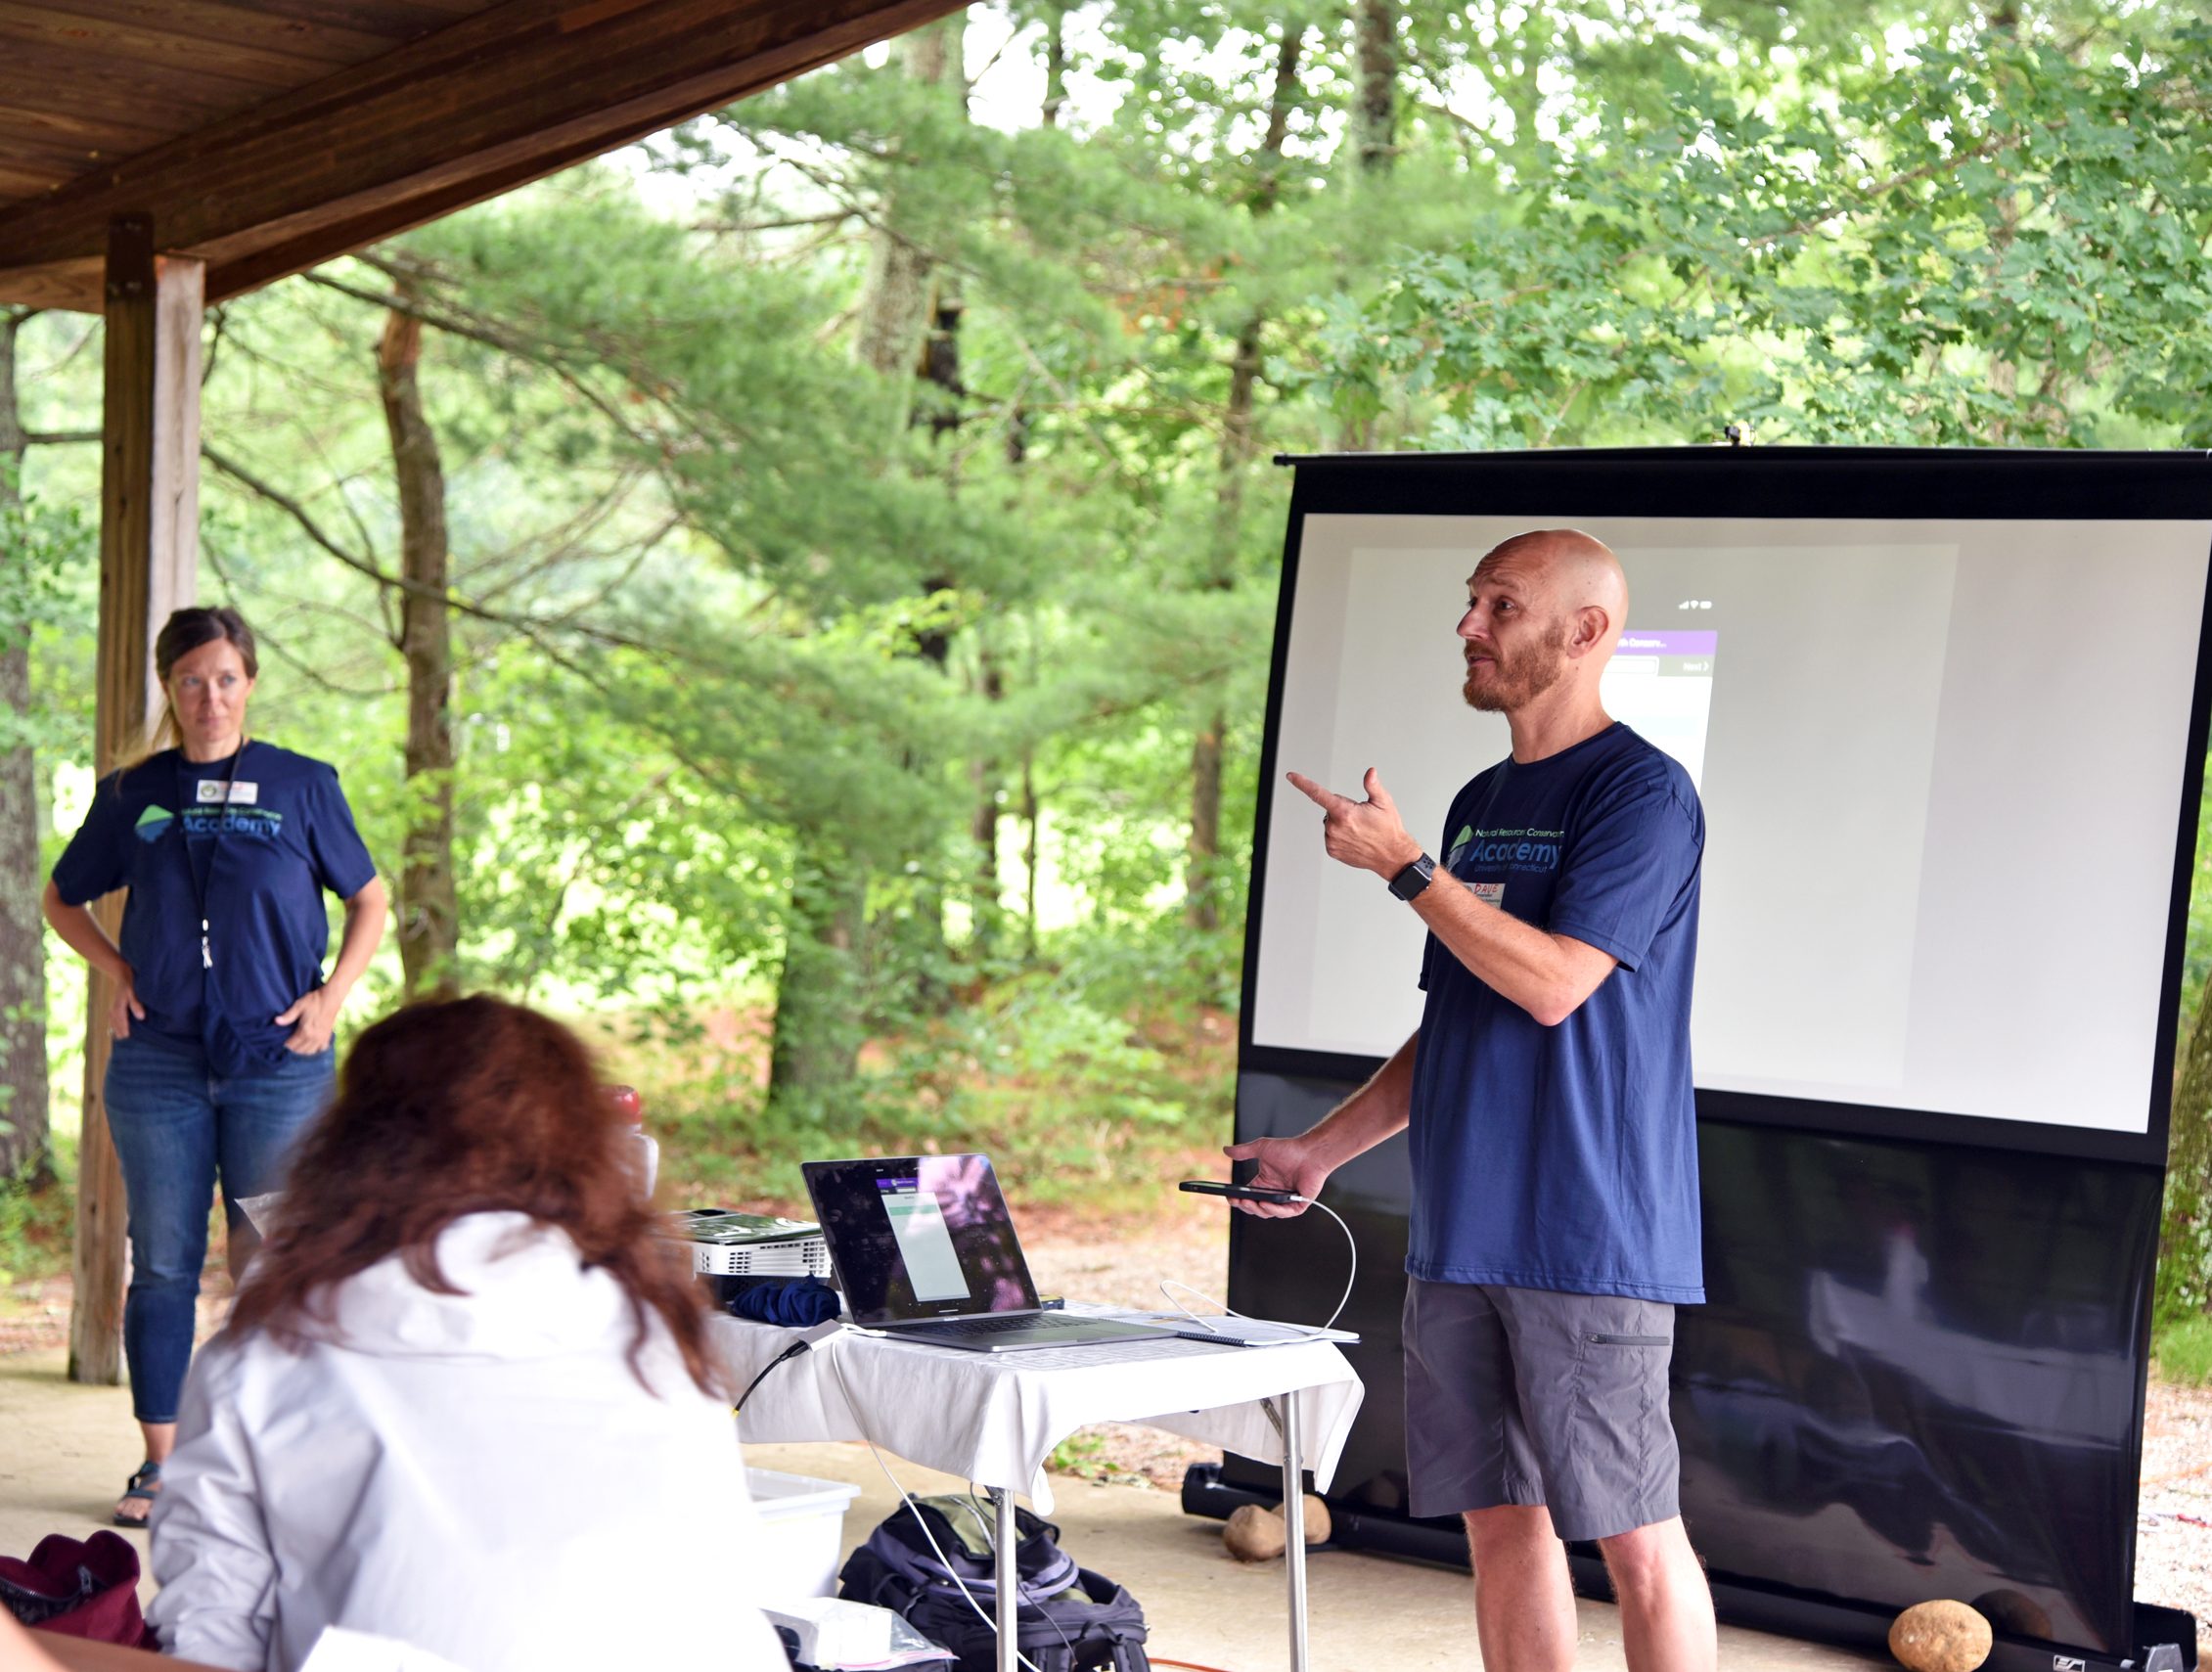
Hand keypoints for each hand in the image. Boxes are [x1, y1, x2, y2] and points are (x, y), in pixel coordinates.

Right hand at [106, 969, 144, 1040]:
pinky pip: (113, 1020)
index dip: (126, 1031)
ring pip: (113, 1023)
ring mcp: (112, 1009)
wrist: (121, 973)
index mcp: (118, 1008)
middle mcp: (113, 1010)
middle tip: (128, 1044)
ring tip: (123, 1039)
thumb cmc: (129, 983)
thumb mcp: (134, 992)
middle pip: (116, 1025)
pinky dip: (115, 1026)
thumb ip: (136, 1004)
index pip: (122, 1023)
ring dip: (118, 1030)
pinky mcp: (114, 1007)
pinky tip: (117, 1030)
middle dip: (121, 1033)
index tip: (129, 1039)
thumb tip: (141, 1017)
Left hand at [274, 985, 341, 1053]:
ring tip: (296, 1046)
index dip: (285, 1045)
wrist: (331, 997)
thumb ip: (288, 1015)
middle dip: (292, 1049)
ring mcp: (322, 1038)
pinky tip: (310, 1046)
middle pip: (300, 1050)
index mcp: (306, 1031)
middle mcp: (314, 1037)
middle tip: (286, 1044)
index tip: (279, 1043)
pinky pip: (320, 1049)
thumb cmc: (314, 1001)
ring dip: (302, 1051)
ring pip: (310, 1051)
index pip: (292, 1044)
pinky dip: (315, 1050)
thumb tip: (276, 1021)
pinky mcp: (328, 1036)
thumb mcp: (299, 1006)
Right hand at [1221, 1135, 1335, 1218]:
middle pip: (1255, 1207)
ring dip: (1257, 1209)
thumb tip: (1225, 1150)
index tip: (1229, 1197)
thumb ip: (1243, 1151)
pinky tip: (1266, 1204)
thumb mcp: (1261, 1148)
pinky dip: (1274, 1210)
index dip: (1238, 1198)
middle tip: (1238, 1200)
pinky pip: (1284, 1213)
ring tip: (1249, 1202)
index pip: (1248, 1196)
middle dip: (1245, 1206)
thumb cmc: (1290, 1149)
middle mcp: (1273, 1194)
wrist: (1310, 1152)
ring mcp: (1285, 1200)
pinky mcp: (1297, 1205)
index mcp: (1264, 1183)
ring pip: (1268, 1212)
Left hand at [1287, 767, 1422, 877]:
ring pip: (1330, 823)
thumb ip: (1373, 786)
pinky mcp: (1332, 851)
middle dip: (1343, 809)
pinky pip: (1331, 836)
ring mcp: (1332, 840)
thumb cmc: (1389, 828)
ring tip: (1360, 830)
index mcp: (1344, 812)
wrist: (1392, 856)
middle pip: (1331, 808)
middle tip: (1362, 818)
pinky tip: (1355, 839)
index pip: (1318, 794)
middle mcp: (1334, 827)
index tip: (1291, 776)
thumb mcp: (1384, 803)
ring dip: (1341, 823)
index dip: (1303, 783)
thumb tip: (1370, 772)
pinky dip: (1340, 835)